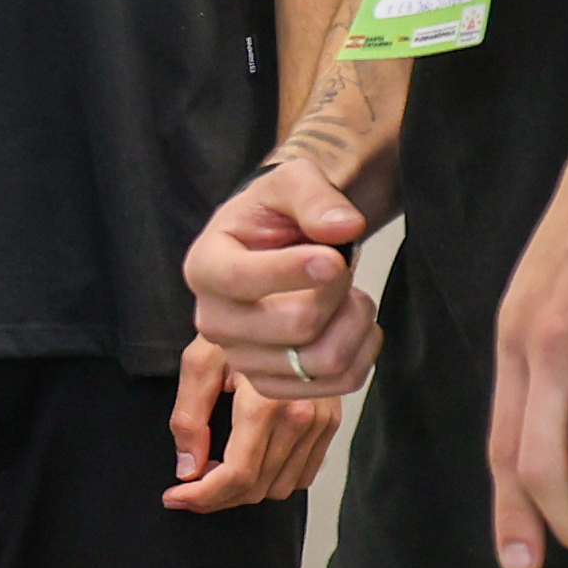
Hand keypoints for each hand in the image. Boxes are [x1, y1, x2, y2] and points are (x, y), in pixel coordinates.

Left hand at [164, 337, 338, 511]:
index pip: (238, 474)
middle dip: (216, 498)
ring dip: (244, 490)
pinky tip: (248, 460)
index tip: (175, 498)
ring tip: (216, 469)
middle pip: (257, 488)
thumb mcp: (200, 361)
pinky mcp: (332, 423)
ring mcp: (321, 422)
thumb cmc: (241, 324)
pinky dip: (272, 479)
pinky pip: (303, 475)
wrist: (293, 302)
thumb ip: (188, 417)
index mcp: (264, 402)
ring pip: (280, 488)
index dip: (203, 497)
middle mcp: (300, 417)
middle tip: (188, 486)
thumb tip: (187, 468)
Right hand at [188, 156, 381, 400]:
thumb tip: (343, 226)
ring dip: (356, 323)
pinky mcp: (272, 383)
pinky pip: (336, 385)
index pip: (239, 279)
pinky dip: (362, 353)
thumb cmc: (279, 214)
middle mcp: (213, 319)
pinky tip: (356, 323)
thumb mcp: (292, 181)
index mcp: (205, 265)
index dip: (292, 271)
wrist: (282, 245)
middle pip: (294, 325)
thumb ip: (314, 196)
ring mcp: (241, 359)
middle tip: (343, 265)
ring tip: (352, 293)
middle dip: (338, 291)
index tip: (334, 258)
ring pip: (320, 361)